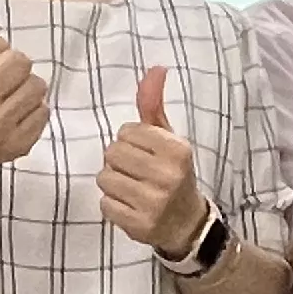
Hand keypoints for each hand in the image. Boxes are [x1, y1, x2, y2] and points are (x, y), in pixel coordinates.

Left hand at [98, 64, 207, 258]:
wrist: (187, 223)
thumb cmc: (172, 172)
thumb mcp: (168, 137)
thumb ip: (154, 104)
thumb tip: (156, 68)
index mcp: (177, 149)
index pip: (126, 131)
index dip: (130, 141)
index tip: (146, 153)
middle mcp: (168, 175)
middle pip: (112, 153)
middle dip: (119, 161)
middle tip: (137, 172)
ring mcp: (154, 202)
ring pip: (104, 178)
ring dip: (114, 183)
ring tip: (133, 189)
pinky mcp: (140, 225)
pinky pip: (105, 205)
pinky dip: (113, 206)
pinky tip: (131, 206)